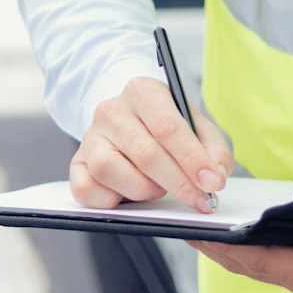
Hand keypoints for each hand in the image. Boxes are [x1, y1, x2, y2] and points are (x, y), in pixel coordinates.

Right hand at [71, 75, 233, 214]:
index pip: (168, 127)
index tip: (212, 182)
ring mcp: (90, 136)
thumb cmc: (166, 125)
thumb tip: (215, 177)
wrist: (129, 120)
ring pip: (109, 170)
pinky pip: (85, 189)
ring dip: (141, 189)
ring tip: (157, 188)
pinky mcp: (77, 163)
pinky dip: (109, 200)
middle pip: (145, 153)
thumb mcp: (197, 126)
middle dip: (178, 183)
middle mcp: (111, 110)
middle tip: (199, 200)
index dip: (192, 159)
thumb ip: (213, 150)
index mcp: (143, 91)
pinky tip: (127, 195)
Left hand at [189, 182, 292, 292]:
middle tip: (182, 224)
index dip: (229, 250)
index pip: (265, 262)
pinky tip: (235, 229)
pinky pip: (273, 261)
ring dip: (228, 248)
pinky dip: (249, 248)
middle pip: (250, 265)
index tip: (199, 235)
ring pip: (258, 265)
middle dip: (215, 248)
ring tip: (198, 222)